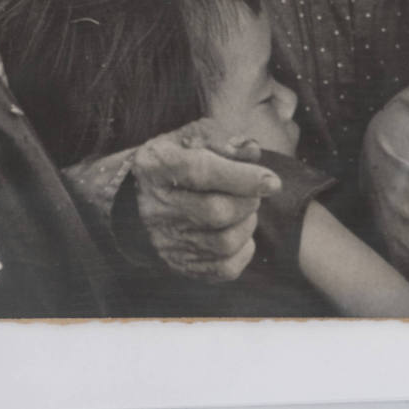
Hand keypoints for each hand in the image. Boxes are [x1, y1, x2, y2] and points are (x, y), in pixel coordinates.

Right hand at [130, 118, 282, 281]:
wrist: (135, 198)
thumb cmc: (172, 162)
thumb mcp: (190, 139)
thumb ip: (222, 141)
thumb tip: (252, 152)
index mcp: (156, 165)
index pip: (201, 172)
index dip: (242, 177)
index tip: (273, 182)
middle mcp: (155, 206)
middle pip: (216, 211)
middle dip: (247, 201)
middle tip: (251, 193)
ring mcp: (165, 240)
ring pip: (224, 242)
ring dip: (247, 225)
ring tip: (244, 210)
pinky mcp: (178, 264)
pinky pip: (224, 269)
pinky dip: (243, 251)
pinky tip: (238, 232)